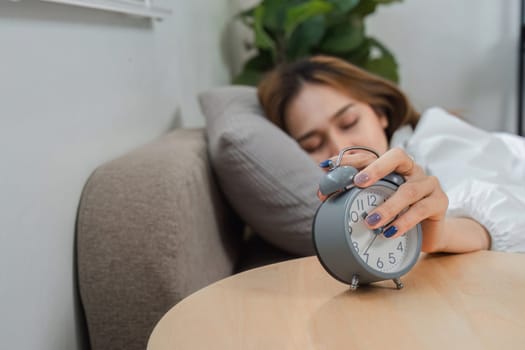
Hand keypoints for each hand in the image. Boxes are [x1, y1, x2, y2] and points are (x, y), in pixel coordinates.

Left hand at [319, 147, 448, 252]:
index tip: (326, 166)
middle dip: (376, 168)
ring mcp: (428, 183)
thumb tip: (325, 196)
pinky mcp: (440, 201)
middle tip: (358, 183)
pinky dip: (404, 221)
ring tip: (371, 221)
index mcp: (392, 166)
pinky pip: (422, 209)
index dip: (348, 160)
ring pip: (408, 190)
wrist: (429, 235)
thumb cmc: (397, 216)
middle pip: (397, 156)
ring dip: (388, 206)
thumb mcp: (376, 204)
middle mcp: (411, 169)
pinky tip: (390, 232)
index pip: (370, 155)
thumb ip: (356, 198)